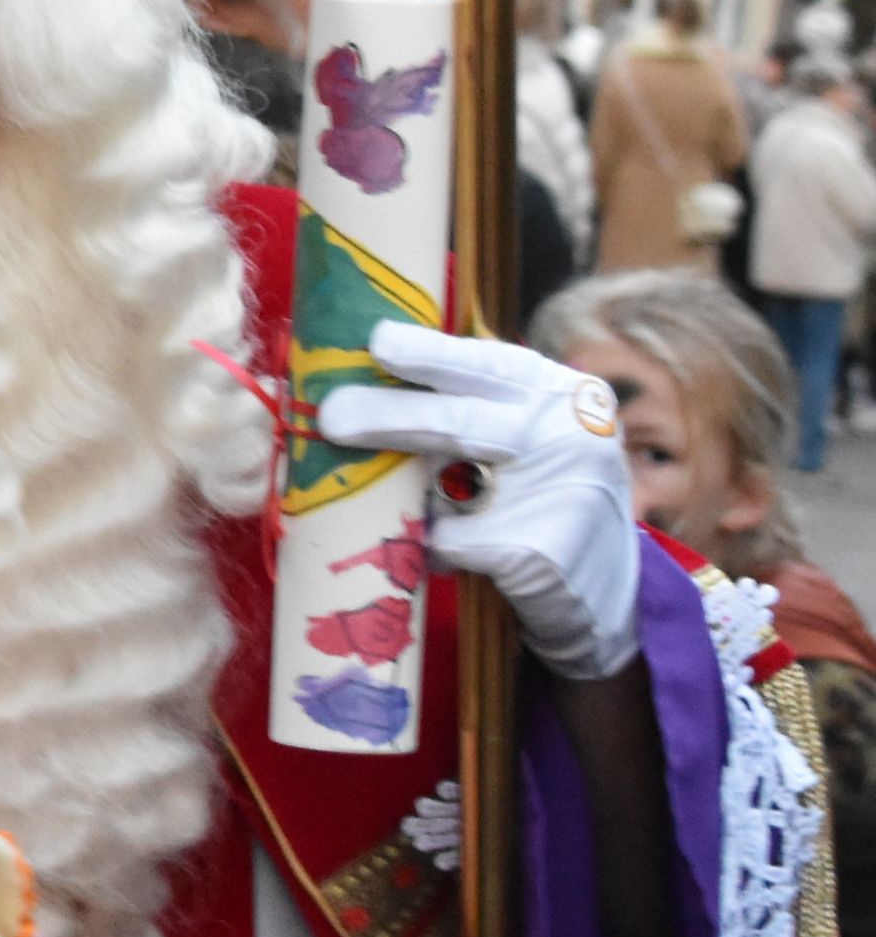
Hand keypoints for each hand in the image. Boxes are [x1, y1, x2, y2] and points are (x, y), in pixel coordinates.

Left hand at [316, 323, 639, 680]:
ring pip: (449, 484)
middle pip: (462, 421)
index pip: (490, 364)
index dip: (430, 354)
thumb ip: (474, 408)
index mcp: (563, 393)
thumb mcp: (530, 436)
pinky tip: (437, 550)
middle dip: (388, 415)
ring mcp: (561, 494)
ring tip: (370, 492)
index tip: (378, 342)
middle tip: (332, 416)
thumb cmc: (544, 495)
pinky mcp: (535, 552)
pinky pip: (449, 540)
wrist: (605, 594)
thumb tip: (367, 383)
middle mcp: (569, 434)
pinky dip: (429, 545)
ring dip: (398, 489)